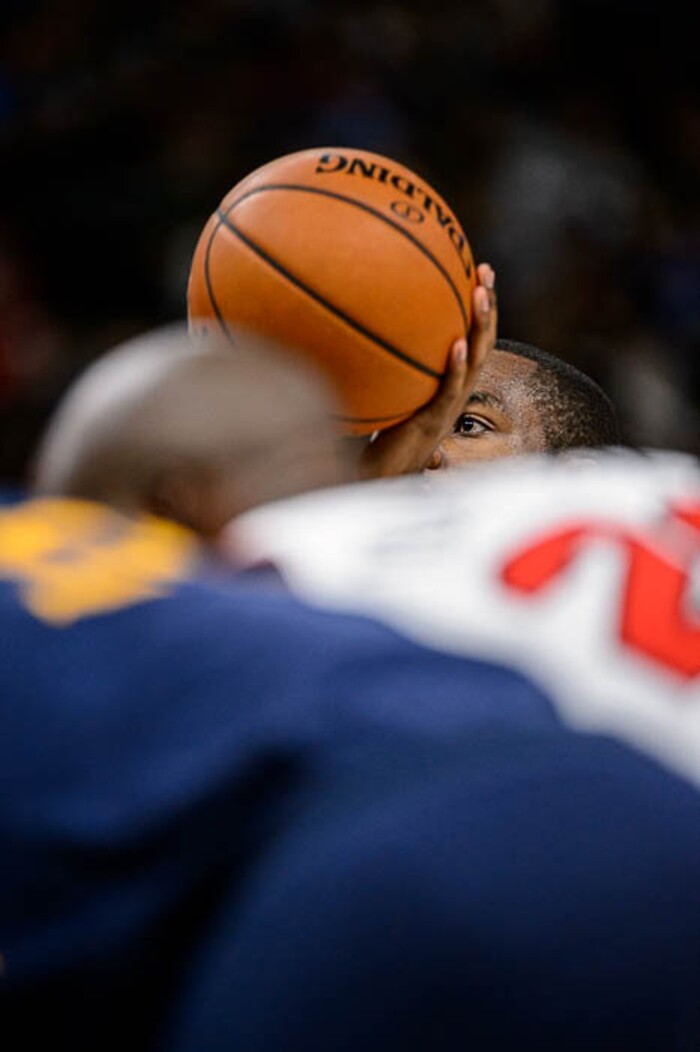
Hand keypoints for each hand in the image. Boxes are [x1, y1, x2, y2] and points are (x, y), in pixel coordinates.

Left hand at [359, 263, 496, 478]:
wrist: (380, 477)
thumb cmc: (381, 435)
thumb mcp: (388, 391)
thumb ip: (386, 363)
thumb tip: (356, 321)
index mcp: (450, 383)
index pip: (473, 339)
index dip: (481, 308)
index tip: (480, 272)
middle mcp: (456, 392)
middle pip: (482, 343)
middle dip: (488, 307)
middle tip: (487, 272)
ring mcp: (449, 407)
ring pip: (474, 362)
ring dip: (480, 327)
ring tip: (480, 295)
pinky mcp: (433, 422)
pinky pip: (449, 391)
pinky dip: (454, 368)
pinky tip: (454, 345)